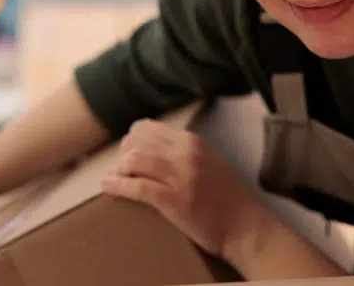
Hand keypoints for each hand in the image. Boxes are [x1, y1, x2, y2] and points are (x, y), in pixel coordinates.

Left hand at [101, 120, 274, 266]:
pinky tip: (108, 187)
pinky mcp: (176, 200)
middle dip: (122, 154)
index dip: (131, 141)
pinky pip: (138, 187)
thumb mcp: (208, 161)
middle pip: (137, 141)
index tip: (127, 154)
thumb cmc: (227, 197)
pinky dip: (118, 186)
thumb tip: (151, 147)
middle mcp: (186, 153)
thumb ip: (184, 151)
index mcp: (192, 142)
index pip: (148, 128)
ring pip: (135, 159)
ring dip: (119, 170)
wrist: (245, 226)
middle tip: (121, 169)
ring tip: (116, 179)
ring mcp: (181, 176)